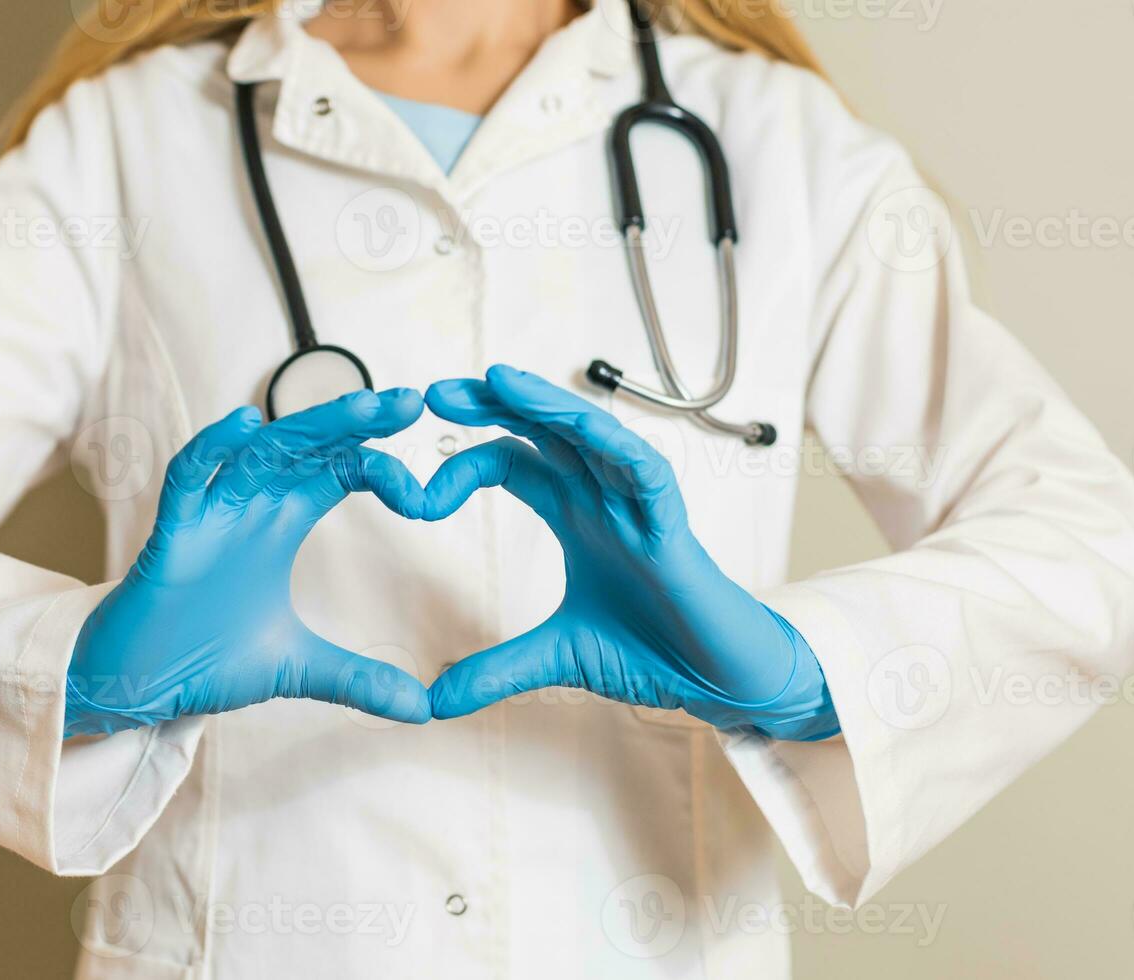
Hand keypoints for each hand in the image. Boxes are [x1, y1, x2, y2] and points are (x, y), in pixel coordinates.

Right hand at [65, 389, 431, 735]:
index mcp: (281, 523)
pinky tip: (244, 426)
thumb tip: (423, 710)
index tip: (425, 494)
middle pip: (306, 447)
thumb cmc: (206, 657)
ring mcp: (209, 515)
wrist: (139, 687)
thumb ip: (358, 680)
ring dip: (307, 426)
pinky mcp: (170, 536)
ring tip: (361, 406)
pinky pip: (187, 480)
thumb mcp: (298, 668)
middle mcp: (249, 507)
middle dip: (355, 421)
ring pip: (259, 452)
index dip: (379, 468)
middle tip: (408, 402)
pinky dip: (211, 451)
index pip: (337, 472)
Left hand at [421, 366, 836, 739]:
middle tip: (438, 393)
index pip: (512, 462)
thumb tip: (432, 700)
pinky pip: (645, 470)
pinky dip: (613, 445)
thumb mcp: (556, 658)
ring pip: (591, 434)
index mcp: (574, 514)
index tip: (417, 499)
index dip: (464, 467)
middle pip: (544, 430)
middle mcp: (603, 496)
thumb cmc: (652, 652)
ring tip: (498, 379)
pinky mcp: (671, 524)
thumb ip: (495, 671)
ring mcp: (637, 504)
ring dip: (546, 405)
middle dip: (496, 405)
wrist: (716, 680)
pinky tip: (580, 427)